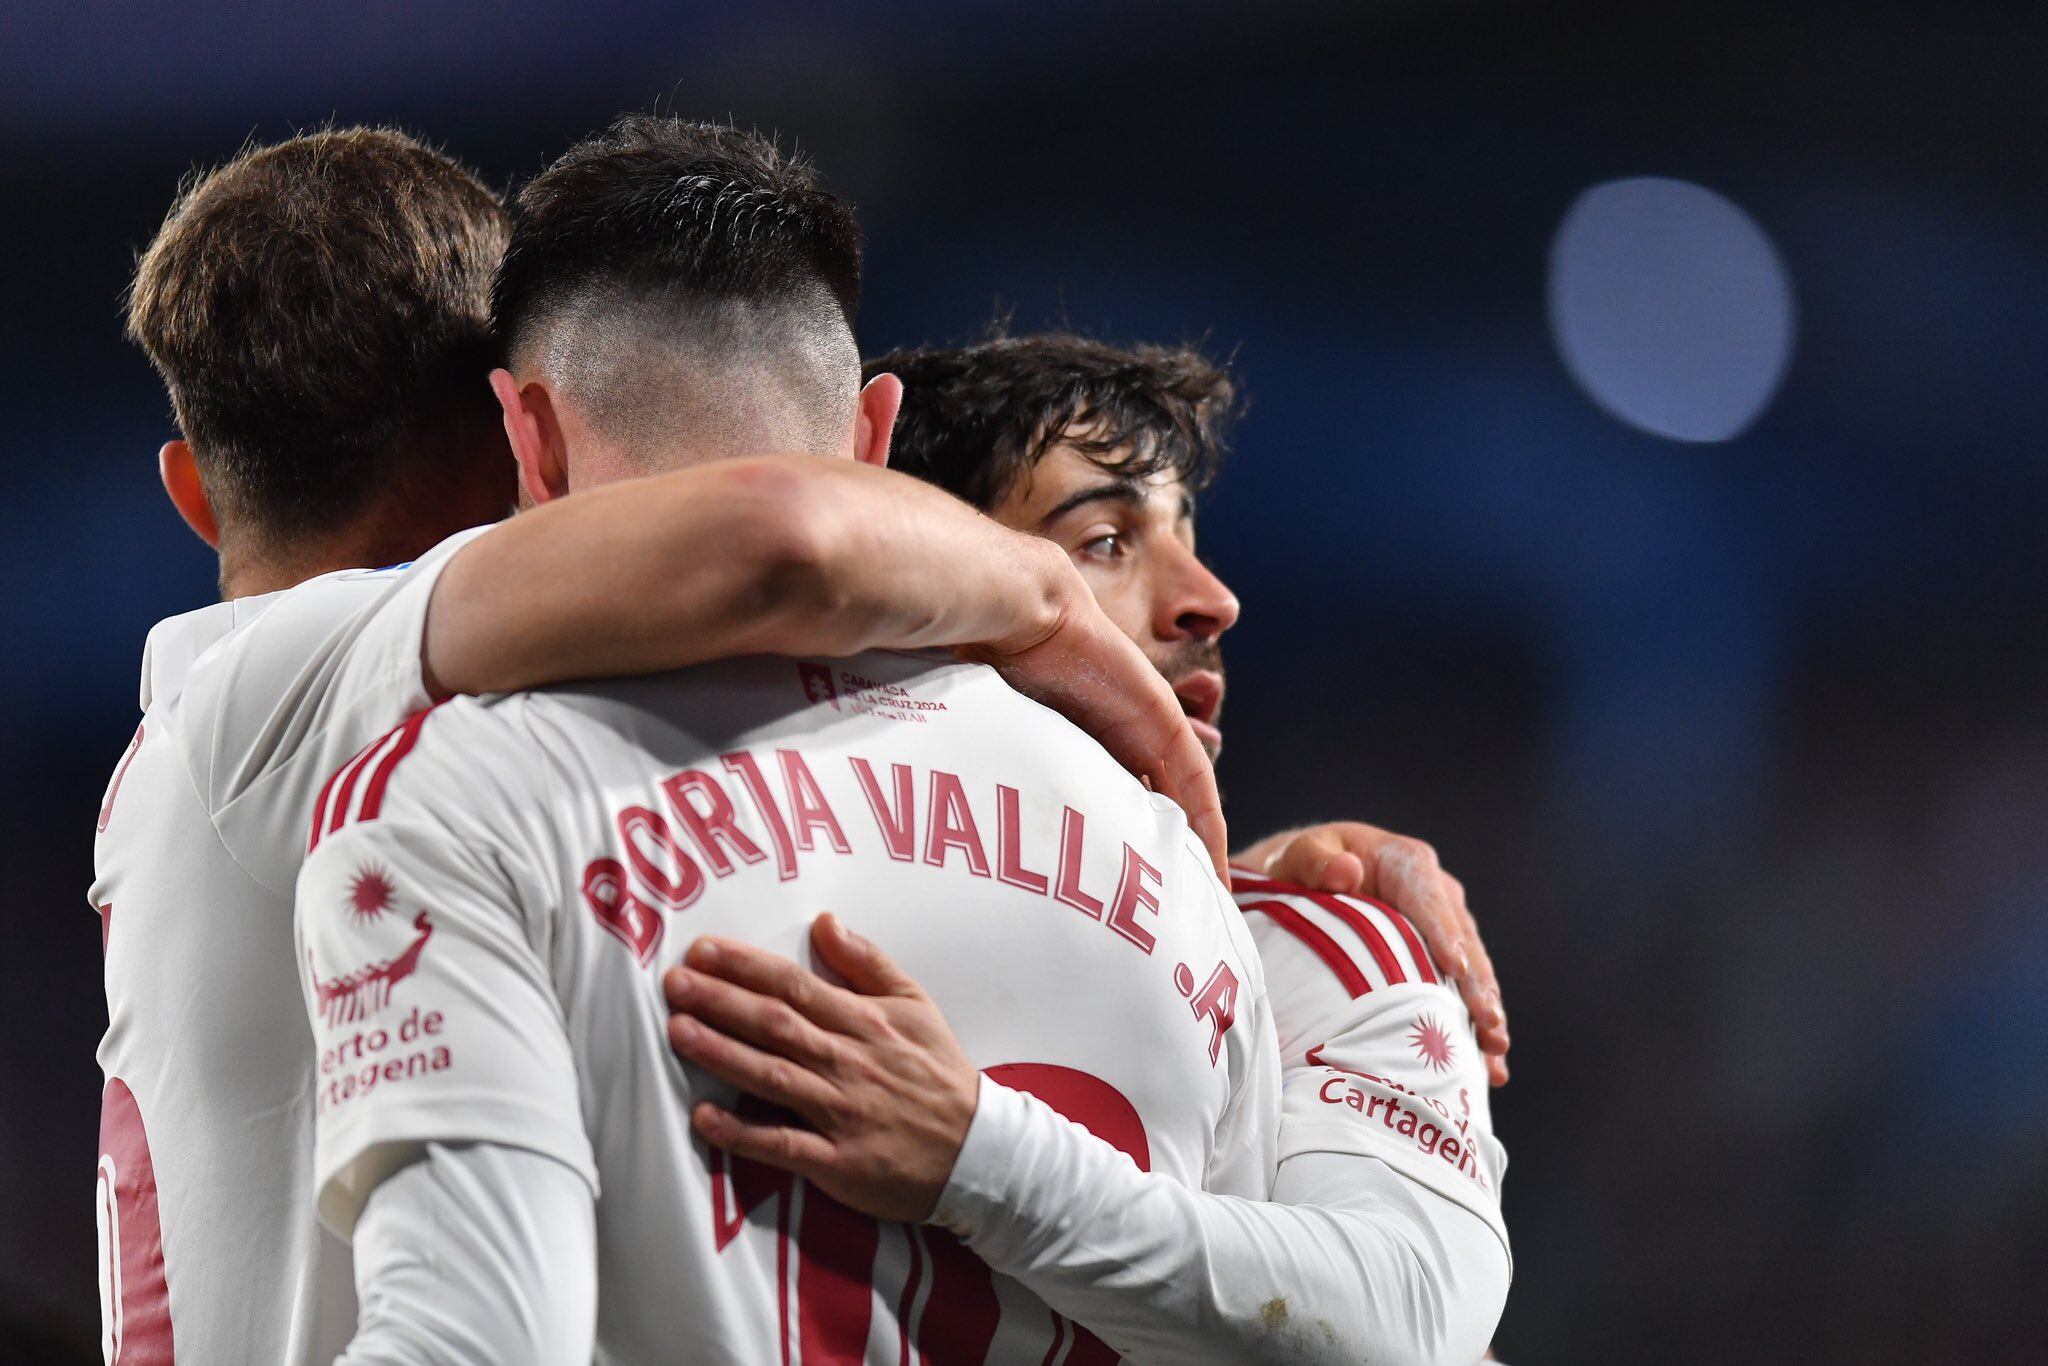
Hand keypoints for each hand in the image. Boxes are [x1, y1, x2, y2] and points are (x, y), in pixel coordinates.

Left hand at [664, 914, 979, 1222]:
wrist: (979, 1152)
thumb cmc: (940, 1074)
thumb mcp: (917, 1006)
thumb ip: (869, 964)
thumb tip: (826, 922)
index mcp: (866, 1021)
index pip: (795, 985)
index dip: (746, 966)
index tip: (703, 950)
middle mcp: (849, 1062)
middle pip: (776, 1024)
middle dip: (721, 1001)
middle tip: (674, 983)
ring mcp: (842, 1113)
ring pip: (774, 1076)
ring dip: (722, 1053)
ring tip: (678, 1031)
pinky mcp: (838, 1161)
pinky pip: (784, 1145)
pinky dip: (743, 1133)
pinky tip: (704, 1118)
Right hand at [962, 550, 1227, 880]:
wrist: (1016, 610)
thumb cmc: (982, 666)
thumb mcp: (987, 737)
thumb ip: (984, 774)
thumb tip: (937, 827)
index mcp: (1075, 750)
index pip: (1108, 813)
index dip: (1119, 858)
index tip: (1120, 910)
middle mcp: (1113, 742)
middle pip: (1150, 813)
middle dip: (1160, 864)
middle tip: (1166, 923)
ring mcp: (1142, 728)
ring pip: (1180, 804)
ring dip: (1192, 853)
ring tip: (1200, 906)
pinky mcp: (1162, 721)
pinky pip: (1193, 780)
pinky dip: (1208, 823)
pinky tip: (1214, 865)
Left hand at [1236, 822, 1508, 1084]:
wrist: (1306, 881)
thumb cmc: (1303, 865)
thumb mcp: (1299, 854)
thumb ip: (1313, 860)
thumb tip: (1344, 870)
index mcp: (1405, 862)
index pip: (1429, 896)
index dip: (1444, 932)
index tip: (1456, 967)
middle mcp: (1435, 894)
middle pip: (1464, 940)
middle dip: (1477, 984)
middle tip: (1489, 1023)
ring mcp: (1442, 928)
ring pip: (1472, 971)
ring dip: (1484, 1012)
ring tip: (1495, 1051)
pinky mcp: (1440, 960)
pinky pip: (1460, 993)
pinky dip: (1471, 1029)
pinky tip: (1487, 1068)